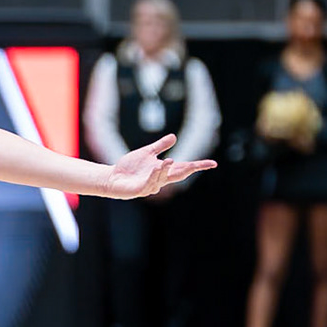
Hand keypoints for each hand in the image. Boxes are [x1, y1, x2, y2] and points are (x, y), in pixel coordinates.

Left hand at [103, 133, 219, 198]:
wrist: (113, 177)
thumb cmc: (130, 167)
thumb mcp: (147, 152)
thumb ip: (160, 146)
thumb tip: (174, 137)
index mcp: (164, 170)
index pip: (185, 167)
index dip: (199, 166)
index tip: (213, 163)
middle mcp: (161, 179)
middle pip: (179, 175)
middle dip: (188, 170)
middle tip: (197, 165)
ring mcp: (151, 186)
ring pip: (164, 178)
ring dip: (167, 170)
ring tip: (169, 160)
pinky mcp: (141, 190)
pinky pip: (150, 183)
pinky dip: (155, 175)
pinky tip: (157, 167)